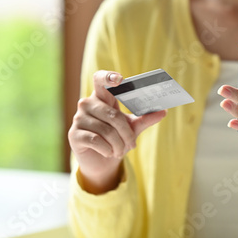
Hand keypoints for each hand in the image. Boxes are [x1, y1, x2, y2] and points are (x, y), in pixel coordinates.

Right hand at [68, 70, 166, 193]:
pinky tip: (109, 153)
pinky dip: (108, 150)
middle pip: (113, 115)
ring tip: (120, 151)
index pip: (101, 79)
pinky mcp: (74, 134)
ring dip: (118, 145)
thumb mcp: (132, 127)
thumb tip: (163, 111)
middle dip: (126, 133)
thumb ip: (146, 118)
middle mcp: (87, 103)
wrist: (101, 160)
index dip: (109, 77)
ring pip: (106, 130)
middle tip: (132, 144)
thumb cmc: (116, 138)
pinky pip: (97, 140)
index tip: (120, 80)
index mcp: (102, 96)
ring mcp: (79, 118)